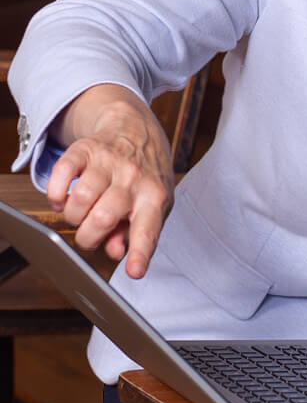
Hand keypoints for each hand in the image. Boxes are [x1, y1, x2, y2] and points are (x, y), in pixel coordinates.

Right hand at [47, 84, 173, 277]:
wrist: (138, 130)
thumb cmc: (145, 177)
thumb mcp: (152, 206)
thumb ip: (135, 233)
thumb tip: (117, 253)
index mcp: (155, 197)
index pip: (148, 229)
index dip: (140, 253)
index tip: (134, 272)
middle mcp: (134, 178)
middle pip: (103, 218)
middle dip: (88, 237)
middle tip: (90, 232)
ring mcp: (110, 161)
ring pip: (80, 197)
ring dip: (72, 214)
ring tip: (80, 212)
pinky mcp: (87, 149)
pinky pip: (62, 172)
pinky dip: (55, 191)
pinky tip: (62, 197)